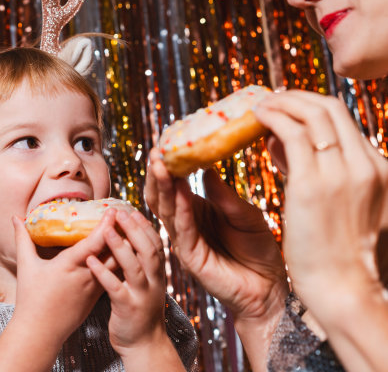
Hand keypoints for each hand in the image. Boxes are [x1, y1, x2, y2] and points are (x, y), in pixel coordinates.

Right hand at [11, 210, 116, 346]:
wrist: (40, 333)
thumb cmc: (31, 299)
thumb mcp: (26, 266)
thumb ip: (23, 239)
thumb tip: (15, 218)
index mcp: (69, 265)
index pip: (94, 242)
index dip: (106, 225)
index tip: (113, 210)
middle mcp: (86, 275)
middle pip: (113, 251)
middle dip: (122, 233)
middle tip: (128, 216)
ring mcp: (94, 287)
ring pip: (117, 264)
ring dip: (124, 248)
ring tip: (130, 231)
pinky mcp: (98, 296)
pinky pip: (114, 275)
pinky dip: (119, 262)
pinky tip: (122, 253)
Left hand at [86, 210, 185, 371]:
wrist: (144, 344)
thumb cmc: (140, 309)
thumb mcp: (145, 283)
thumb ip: (139, 263)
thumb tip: (126, 238)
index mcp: (157, 273)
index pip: (155, 243)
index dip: (144, 226)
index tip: (132, 210)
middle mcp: (153, 281)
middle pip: (147, 250)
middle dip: (134, 229)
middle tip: (119, 212)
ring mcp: (142, 295)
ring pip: (134, 267)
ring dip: (120, 247)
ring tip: (106, 231)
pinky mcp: (128, 308)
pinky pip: (115, 288)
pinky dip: (103, 274)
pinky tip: (91, 262)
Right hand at [144, 150, 288, 370]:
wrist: (271, 289)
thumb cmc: (260, 251)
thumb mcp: (246, 214)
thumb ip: (224, 195)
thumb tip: (207, 168)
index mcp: (196, 211)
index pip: (174, 184)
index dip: (169, 163)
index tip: (169, 139)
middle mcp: (186, 224)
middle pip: (161, 194)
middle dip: (157, 171)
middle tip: (159, 147)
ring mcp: (185, 240)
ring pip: (165, 209)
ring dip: (161, 185)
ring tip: (160, 161)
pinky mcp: (191, 257)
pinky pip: (181, 229)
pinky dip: (179, 208)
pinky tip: (179, 189)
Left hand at [254, 90, 387, 307]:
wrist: (346, 290)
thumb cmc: (341, 257)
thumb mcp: (345, 209)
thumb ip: (323, 175)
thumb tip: (284, 148)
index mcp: (380, 171)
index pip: (345, 123)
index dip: (313, 109)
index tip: (289, 110)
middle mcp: (367, 165)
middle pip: (332, 109)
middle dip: (299, 98)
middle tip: (273, 99)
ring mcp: (342, 172)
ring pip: (313, 113)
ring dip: (283, 102)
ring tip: (260, 105)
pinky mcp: (313, 183)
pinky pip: (292, 132)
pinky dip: (274, 117)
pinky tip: (257, 117)